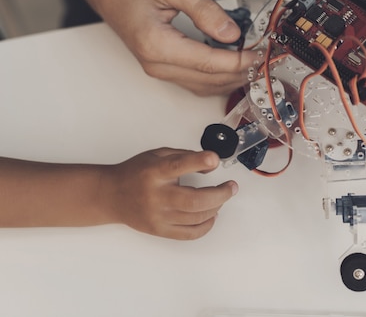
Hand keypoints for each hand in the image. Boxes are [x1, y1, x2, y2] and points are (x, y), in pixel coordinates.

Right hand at [75, 0, 259, 95]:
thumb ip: (205, 9)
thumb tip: (231, 32)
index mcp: (156, 45)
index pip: (209, 63)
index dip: (240, 61)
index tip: (260, 53)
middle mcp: (155, 64)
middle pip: (208, 80)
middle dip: (240, 72)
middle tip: (263, 57)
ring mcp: (157, 69)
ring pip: (203, 86)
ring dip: (230, 78)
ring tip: (252, 61)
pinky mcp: (161, 66)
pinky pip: (195, 81)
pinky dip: (217, 77)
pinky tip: (232, 65)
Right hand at [102, 148, 237, 239]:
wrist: (111, 195)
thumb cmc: (136, 173)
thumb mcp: (157, 155)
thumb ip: (184, 156)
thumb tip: (210, 164)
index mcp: (154, 172)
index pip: (178, 166)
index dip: (198, 161)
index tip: (214, 159)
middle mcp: (156, 196)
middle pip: (195, 200)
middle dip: (220, 194)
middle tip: (231, 187)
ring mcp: (158, 216)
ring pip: (196, 217)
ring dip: (216, 207)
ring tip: (221, 198)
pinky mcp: (160, 230)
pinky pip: (190, 233)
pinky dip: (206, 225)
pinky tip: (212, 215)